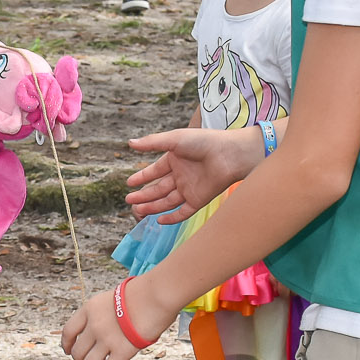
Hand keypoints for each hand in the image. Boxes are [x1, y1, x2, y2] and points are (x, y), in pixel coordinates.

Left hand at [61, 282, 171, 359]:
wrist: (155, 295)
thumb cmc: (141, 295)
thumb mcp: (112, 298)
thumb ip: (102, 314)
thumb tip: (101, 330)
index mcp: (89, 309)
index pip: (69, 331)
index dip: (67, 344)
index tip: (69, 351)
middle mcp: (94, 325)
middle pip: (77, 352)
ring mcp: (106, 339)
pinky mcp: (122, 351)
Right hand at [124, 126, 265, 223]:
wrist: (230, 154)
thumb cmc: (204, 142)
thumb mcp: (174, 139)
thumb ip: (152, 143)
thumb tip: (129, 143)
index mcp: (175, 160)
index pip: (154, 171)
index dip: (142, 177)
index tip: (129, 183)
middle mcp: (181, 176)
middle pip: (158, 188)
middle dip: (143, 195)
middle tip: (129, 199)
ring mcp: (189, 189)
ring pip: (166, 201)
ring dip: (152, 206)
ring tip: (137, 209)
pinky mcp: (198, 200)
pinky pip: (182, 212)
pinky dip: (171, 217)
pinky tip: (159, 220)